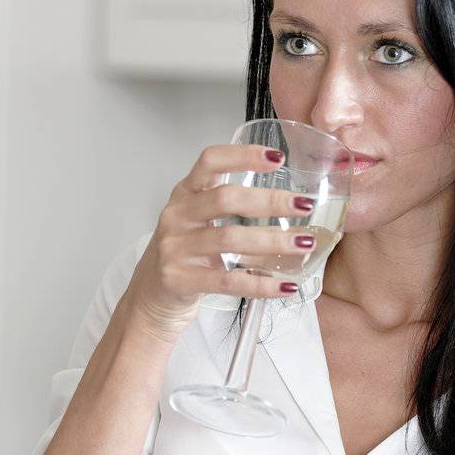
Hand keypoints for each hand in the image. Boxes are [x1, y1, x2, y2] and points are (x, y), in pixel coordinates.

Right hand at [125, 142, 317, 344]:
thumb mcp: (198, 222)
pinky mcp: (179, 279)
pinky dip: (261, 284)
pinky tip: (285, 286)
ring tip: (304, 243)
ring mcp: (175, 248)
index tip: (277, 157)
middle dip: (270, 201)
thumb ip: (230, 208)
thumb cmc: (184, 257)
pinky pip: (227, 280)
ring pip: (230, 238)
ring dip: (273, 241)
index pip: (210, 161)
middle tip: (304, 205)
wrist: (150, 298)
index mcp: (185, 194)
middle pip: (226, 198)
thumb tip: (289, 205)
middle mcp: (178, 216)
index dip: (243, 155)